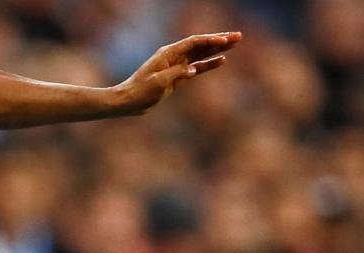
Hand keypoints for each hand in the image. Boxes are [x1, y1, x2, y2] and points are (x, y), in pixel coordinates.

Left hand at [114, 32, 242, 114]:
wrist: (129, 101)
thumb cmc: (140, 90)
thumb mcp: (158, 82)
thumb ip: (177, 74)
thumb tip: (193, 70)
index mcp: (168, 54)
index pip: (193, 43)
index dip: (210, 40)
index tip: (225, 40)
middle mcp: (174, 56)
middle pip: (200, 45)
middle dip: (219, 40)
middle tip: (238, 36)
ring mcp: (176, 65)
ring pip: (201, 55)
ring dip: (217, 49)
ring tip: (234, 44)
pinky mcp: (178, 76)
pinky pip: (197, 67)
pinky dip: (209, 64)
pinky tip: (221, 60)